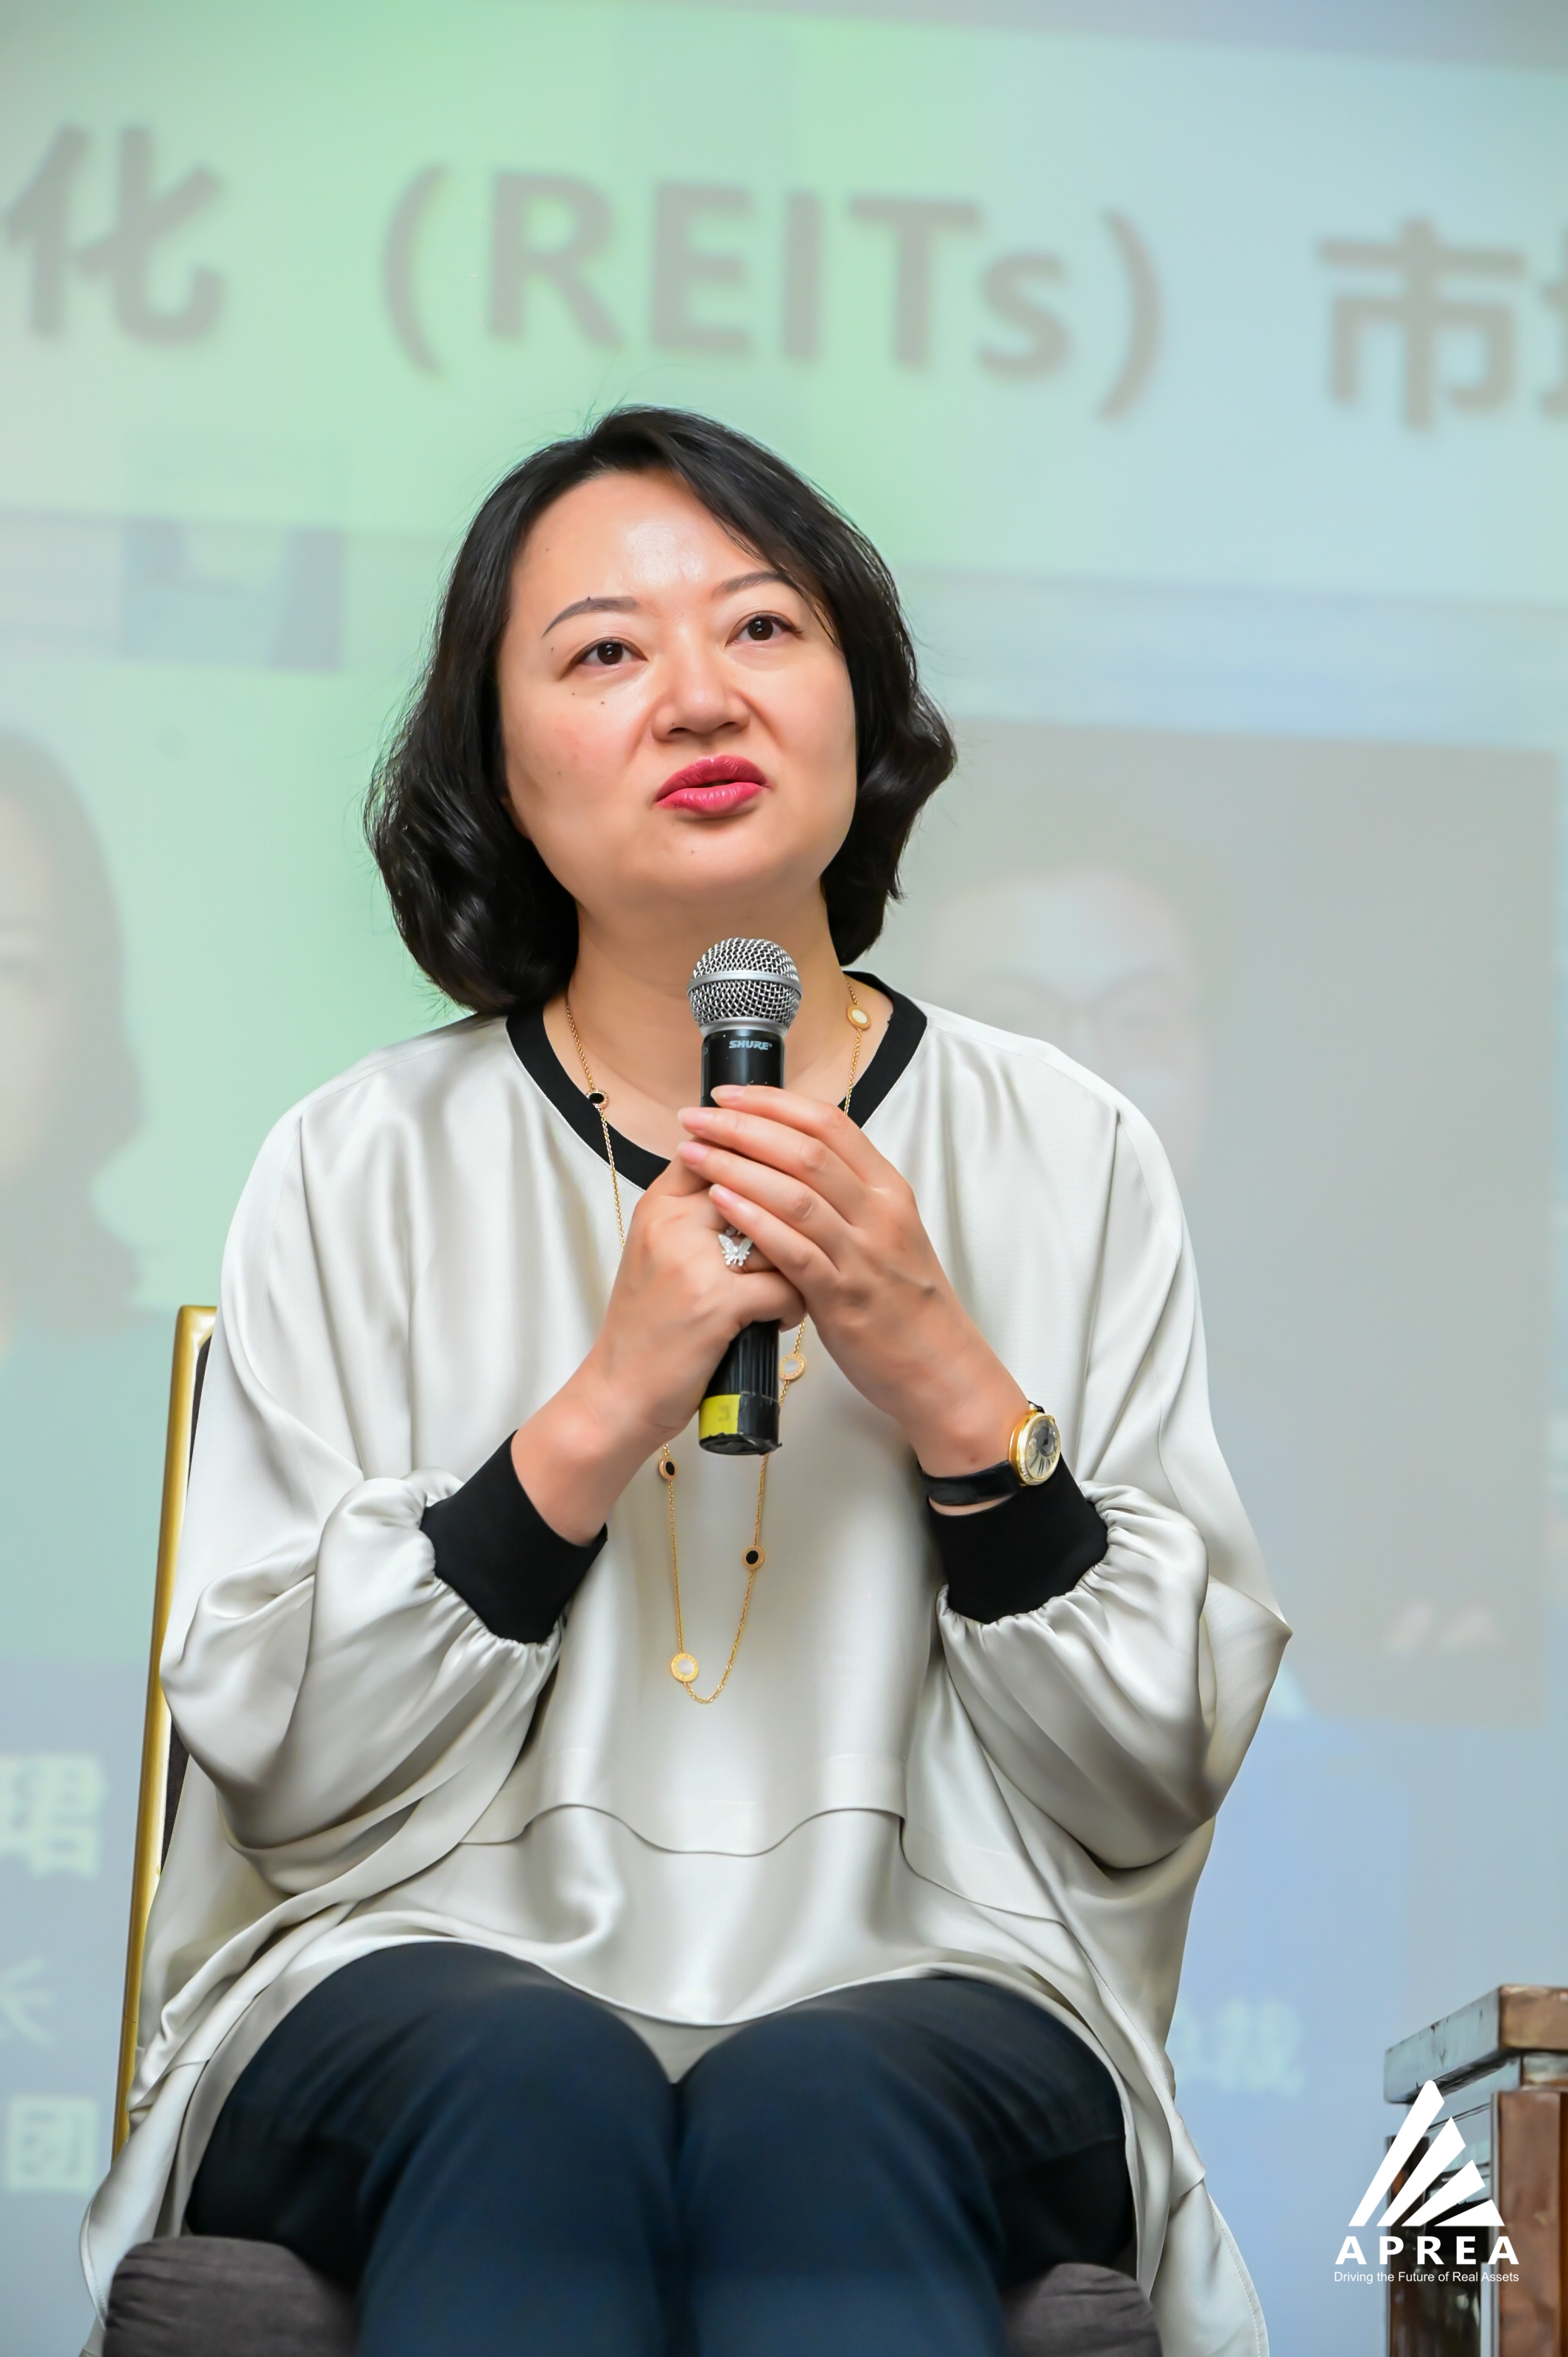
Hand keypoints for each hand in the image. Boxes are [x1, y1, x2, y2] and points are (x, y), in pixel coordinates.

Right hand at [511, 1153, 802, 1541]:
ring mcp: (694, 1261)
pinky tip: (776, 1319)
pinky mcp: (716, 1303)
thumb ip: (694, 1211)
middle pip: (759, 1185)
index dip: (759, 1160)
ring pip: (780, 1236)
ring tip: (782, 1289)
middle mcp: (673, 1223)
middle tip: (795, 1246)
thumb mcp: (656, 1253)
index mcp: (659, 1205)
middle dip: (786, 1218)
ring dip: (794, 1265)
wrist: (617, 1393)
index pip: (720, 1149)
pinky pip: (785, 1285)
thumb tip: (752, 1175)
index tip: (783, 1184)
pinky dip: (792, 1306)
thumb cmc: (647, 1327)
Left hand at [677, 1086, 1025, 1477]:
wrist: (941, 1368)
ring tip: (693, 1153)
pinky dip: (755, 1221)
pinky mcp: (845, 1298)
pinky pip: (795, 1250)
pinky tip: (720, 1203)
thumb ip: (846, 1196)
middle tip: (696, 1117)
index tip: (728, 1094)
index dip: (773, 1102)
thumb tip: (792, 1160)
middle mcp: (879, 1213)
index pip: (829, 1122)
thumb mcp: (886, 1233)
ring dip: (737, 1167)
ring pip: (797, 1192)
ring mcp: (863, 1255)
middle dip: (743, 1126)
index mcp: (888, 1189)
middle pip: (806, 1148)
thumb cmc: (905, 1302)